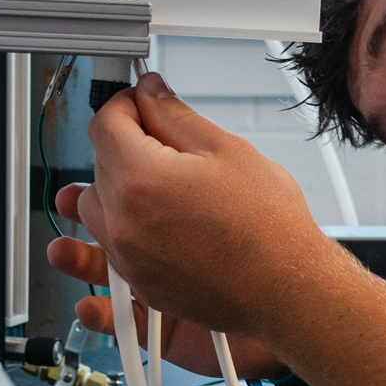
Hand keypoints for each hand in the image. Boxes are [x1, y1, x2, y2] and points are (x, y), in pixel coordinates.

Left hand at [47, 71, 339, 344]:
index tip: (144, 104)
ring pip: (97, 208)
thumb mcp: (228, 149)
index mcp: (140, 180)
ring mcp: (127, 259)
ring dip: (120, 190)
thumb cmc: (269, 228)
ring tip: (166, 188)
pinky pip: (114, 246)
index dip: (127, 105)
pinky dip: (130, 228)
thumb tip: (151, 95)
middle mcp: (122, 223)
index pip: (104, 124)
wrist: (287, 290)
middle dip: (126, 147)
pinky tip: (168, 223)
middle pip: (97, 165)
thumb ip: (175, 115)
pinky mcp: (139, 284)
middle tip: (170, 146)